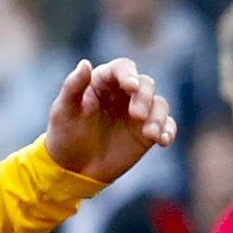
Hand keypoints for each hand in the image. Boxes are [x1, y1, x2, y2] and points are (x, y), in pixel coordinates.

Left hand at [46, 58, 175, 183]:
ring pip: (159, 104)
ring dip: (159, 117)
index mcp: (102, 83)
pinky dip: (168, 131)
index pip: (122, 68)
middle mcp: (123, 94)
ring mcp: (138, 113)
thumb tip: (85, 63)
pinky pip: (167, 126)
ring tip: (150, 134)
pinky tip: (162, 141)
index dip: (129, 74)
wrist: (74, 168)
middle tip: (137, 116)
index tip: (131, 87)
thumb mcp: (63, 111)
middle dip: (145, 98)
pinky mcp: (147, 133)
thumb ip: (73, 87)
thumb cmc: (65, 135)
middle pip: (146, 84)